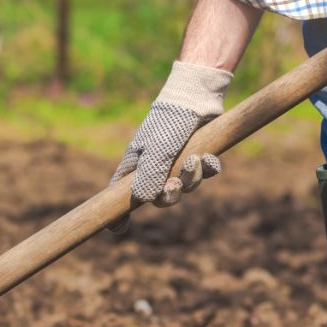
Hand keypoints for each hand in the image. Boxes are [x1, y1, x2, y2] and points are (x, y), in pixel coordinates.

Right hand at [108, 61, 231, 232]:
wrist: (196, 96)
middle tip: (175, 185)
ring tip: (195, 161)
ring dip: (192, 179)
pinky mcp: (198, 153)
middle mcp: (155, 165)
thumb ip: (150, 176)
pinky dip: (209, 168)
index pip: (120, 195)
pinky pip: (205, 174)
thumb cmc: (169, 122)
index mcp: (136, 164)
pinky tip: (209, 157)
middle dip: (169, 195)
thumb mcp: (157, 151)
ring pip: (185, 186)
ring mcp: (177, 161)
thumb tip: (143, 201)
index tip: (116, 230)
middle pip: (159, 197)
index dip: (118, 213)